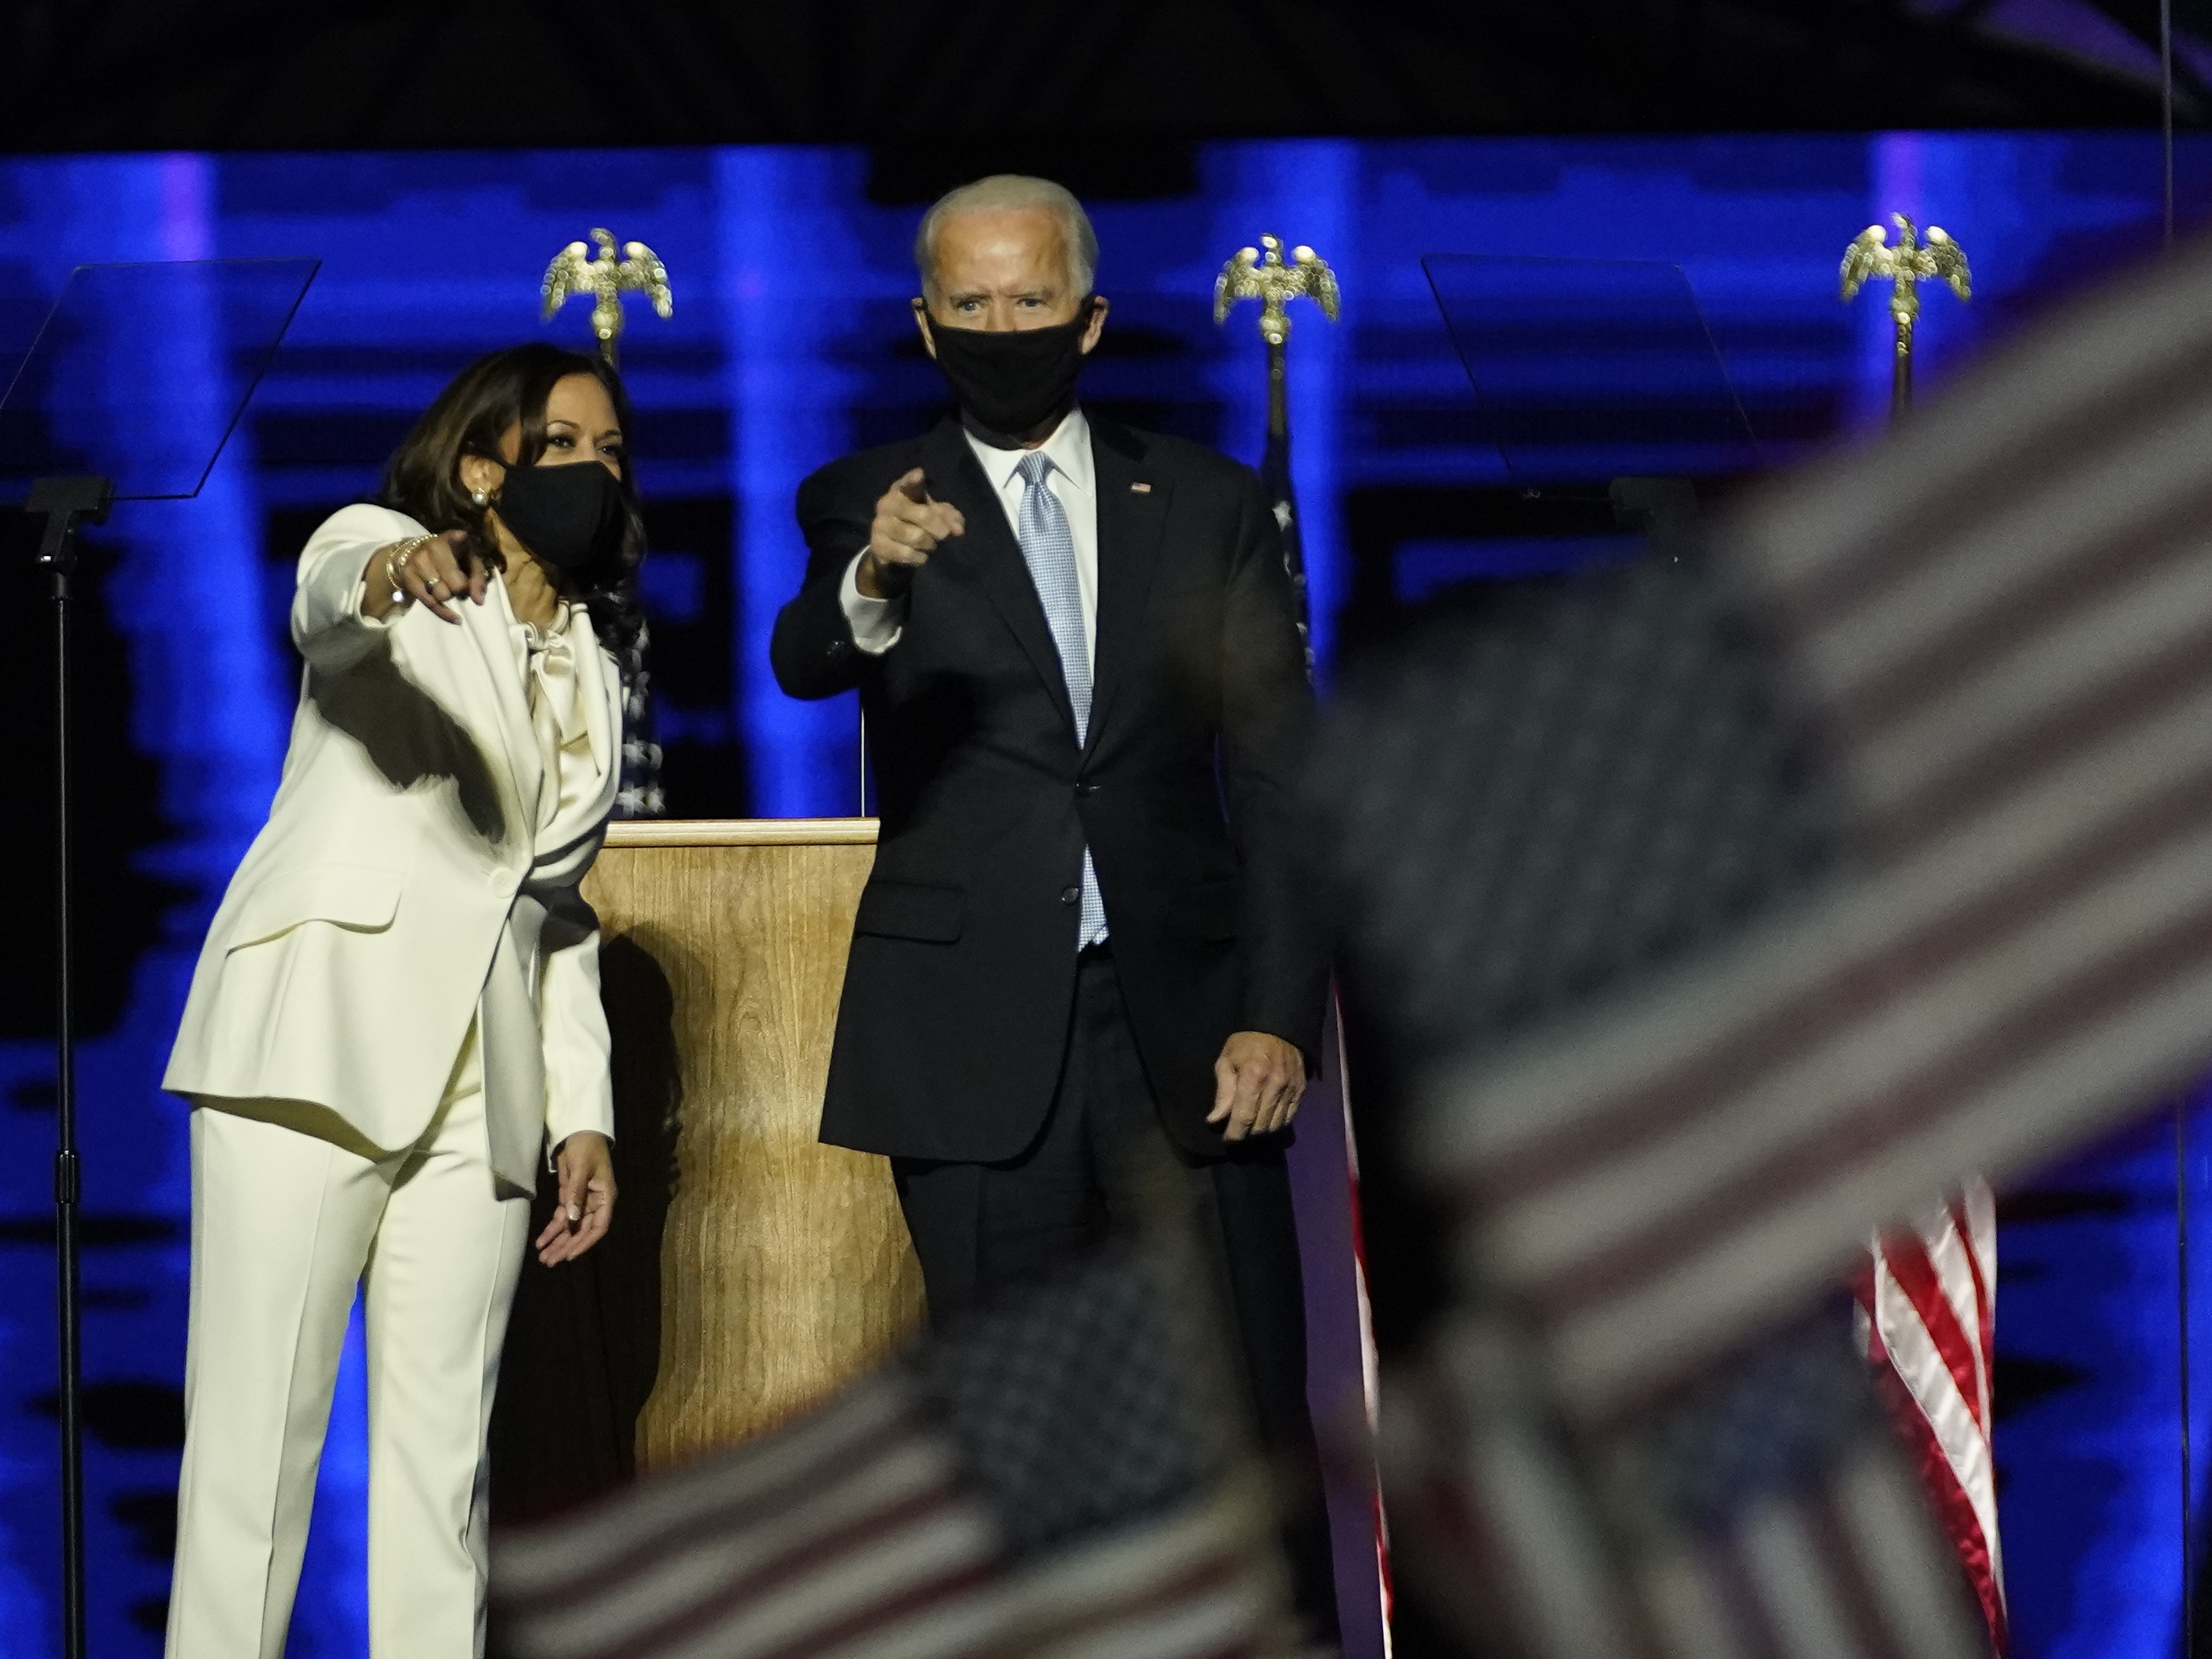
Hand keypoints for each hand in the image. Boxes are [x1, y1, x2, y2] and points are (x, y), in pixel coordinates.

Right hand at [362, 529, 483, 623]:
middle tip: (460, 587)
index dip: (458, 539)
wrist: (411, 556)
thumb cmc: (449, 561)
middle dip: (462, 590)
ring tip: (447, 588)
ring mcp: (418, 561)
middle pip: (456, 583)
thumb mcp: (468, 564)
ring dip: (449, 596)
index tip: (461, 537)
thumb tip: (478, 601)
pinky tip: (455, 617)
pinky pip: (429, 603)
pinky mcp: (408, 576)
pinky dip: (444, 613)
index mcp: (450, 539)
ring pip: (442, 594)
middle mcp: (433, 547)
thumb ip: (478, 580)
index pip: (455, 538)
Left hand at [536, 1131, 615, 1265]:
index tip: (570, 1255)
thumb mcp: (581, 1168)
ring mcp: (581, 1201)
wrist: (580, 1131)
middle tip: (550, 1261)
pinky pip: (561, 1217)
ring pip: (569, 1227)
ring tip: (544, 1258)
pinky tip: (541, 1241)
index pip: (598, 1226)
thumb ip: (576, 1194)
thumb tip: (571, 1219)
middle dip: (566, 1247)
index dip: (585, 1242)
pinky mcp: (569, 1197)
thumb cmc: (586, 1147)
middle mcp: (594, 1203)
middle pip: (581, 1231)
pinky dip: (551, 1229)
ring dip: (557, 1242)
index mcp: (605, 1197)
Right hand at [859, 468, 963, 597]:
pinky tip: (921, 556)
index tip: (920, 474)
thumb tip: (958, 530)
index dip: (913, 480)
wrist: (891, 548)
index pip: (907, 483)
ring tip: (930, 546)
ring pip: (916, 536)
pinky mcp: (877, 544)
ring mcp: (880, 524)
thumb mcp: (936, 516)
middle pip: (922, 515)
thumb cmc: (917, 523)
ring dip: (929, 544)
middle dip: (939, 528)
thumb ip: (950, 518)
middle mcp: (887, 503)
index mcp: (901, 490)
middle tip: (945, 535)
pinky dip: (919, 557)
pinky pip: (906, 552)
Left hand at [1207, 1031, 1306, 1142]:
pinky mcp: (1300, 1091)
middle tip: (1237, 1132)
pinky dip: (1276, 1125)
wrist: (1279, 1028)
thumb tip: (1215, 1120)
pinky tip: (1267, 1121)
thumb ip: (1223, 1092)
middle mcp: (1274, 1086)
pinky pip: (1289, 1118)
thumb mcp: (1226, 1061)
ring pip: (1275, 1125)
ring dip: (1261, 1132)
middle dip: (1247, 1135)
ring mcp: (1290, 1089)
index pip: (1244, 1117)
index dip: (1235, 1134)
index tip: (1227, 1140)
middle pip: (1260, 1126)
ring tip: (1251, 1128)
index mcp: (1253, 1077)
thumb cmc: (1246, 1044)